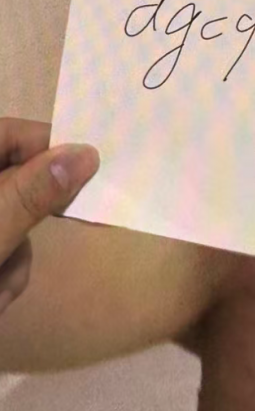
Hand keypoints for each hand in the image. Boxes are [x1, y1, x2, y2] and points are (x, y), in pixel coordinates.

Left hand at [0, 117, 99, 317]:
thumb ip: (33, 193)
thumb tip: (86, 154)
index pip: (12, 134)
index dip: (50, 148)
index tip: (90, 171)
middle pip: (16, 182)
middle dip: (29, 222)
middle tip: (38, 243)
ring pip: (11, 224)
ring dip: (14, 261)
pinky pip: (3, 250)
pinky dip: (3, 275)